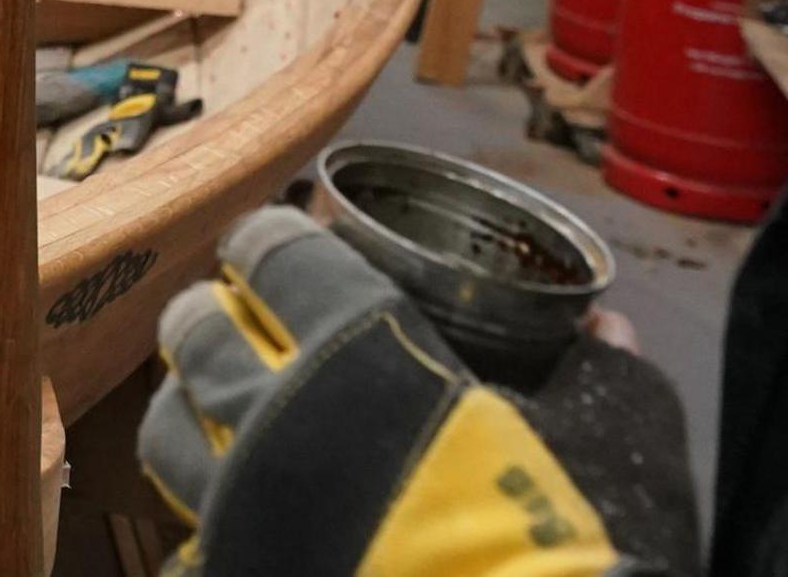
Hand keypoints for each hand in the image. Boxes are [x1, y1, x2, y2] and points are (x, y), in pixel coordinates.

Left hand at [142, 207, 614, 574]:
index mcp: (358, 354)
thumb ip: (604, 375)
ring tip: (217, 409)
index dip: (270, 241)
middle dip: (211, 314)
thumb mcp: (620, 440)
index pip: (275, 257)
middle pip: (197, 333)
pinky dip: (206, 523)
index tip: (277, 243)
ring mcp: (242, 513)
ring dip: (187, 406)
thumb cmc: (575, 547)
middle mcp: (276, 421)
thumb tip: (607, 332)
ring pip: (167, 433)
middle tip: (236, 316)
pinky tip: (240, 519)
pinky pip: (190, 543)